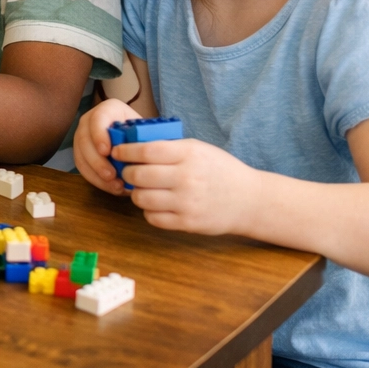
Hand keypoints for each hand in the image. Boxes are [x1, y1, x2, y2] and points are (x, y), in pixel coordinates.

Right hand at [74, 99, 141, 193]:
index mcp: (108, 109)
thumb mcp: (146, 131)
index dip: (99, 134)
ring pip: (81, 155)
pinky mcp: (81, 153)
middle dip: (97, 160)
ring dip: (96, 173)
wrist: (138, 139)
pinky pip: (82, 167)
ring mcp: (83, 136)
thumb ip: (143, 139)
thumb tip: (143, 154)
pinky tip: (112, 187)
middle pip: (85, 139)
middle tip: (111, 175)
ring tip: (115, 186)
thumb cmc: (145, 134)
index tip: (107, 151)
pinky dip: (96, 179)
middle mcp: (90, 120)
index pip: (98, 118)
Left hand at [117, 138, 260, 235]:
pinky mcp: (188, 223)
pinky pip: (152, 217)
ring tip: (143, 189)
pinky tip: (156, 204)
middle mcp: (187, 178)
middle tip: (129, 172)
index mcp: (189, 154)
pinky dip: (149, 211)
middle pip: (138, 175)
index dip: (126, 151)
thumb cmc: (220, 170)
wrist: (250, 200)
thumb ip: (169, 147)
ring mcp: (187, 203)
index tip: (118, 152)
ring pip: (141, 198)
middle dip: (127, 172)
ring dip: (137, 193)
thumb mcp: (199, 149)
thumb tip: (132, 144)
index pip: (146, 150)